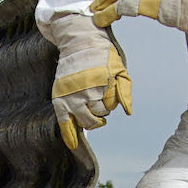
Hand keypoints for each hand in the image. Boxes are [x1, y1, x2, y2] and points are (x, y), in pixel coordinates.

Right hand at [47, 15, 131, 149]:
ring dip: (90, 119)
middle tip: (97, 99)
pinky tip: (73, 145)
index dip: (110, 101)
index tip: (106, 91)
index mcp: (103, 83)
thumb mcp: (119, 69)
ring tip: (90, 109)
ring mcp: (72, 96)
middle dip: (101, 110)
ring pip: (85, 121)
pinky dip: (69, 135)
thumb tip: (127, 112)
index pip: (111, 106)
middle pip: (99, 115)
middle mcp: (87, 91)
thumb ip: (125, 90)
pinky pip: (65, 122)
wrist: (78, 42)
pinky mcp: (60, 99)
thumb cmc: (101, 56)